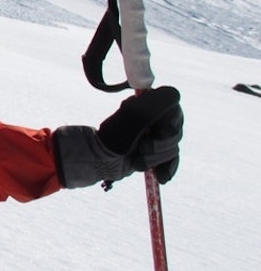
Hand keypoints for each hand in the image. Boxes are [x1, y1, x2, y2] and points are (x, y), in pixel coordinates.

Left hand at [54, 86, 182, 188]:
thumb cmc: (111, 137)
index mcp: (148, 105)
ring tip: (137, 162)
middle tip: (141, 148)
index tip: (156, 132)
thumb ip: (155, 103)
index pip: (174, 110)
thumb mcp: (132, 116)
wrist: (96, 161)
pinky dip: (167, 169)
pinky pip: (171, 161)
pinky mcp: (154, 154)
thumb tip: (174, 93)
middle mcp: (153, 119)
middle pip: (174, 132)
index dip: (168, 124)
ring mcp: (154, 137)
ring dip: (155, 158)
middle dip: (159, 145)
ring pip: (172, 148)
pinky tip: (160, 177)